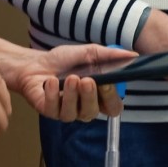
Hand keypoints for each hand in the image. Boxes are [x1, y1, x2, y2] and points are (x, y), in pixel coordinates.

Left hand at [17, 43, 134, 120]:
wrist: (35, 63)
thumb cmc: (63, 60)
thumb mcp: (88, 53)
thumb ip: (110, 55)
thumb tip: (132, 55)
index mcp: (98, 95)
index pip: (113, 106)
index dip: (112, 98)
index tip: (108, 82)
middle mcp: (84, 107)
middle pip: (94, 112)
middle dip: (91, 96)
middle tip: (87, 80)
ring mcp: (67, 112)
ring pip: (75, 113)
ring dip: (73, 95)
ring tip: (70, 78)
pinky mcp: (50, 112)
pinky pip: (55, 110)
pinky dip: (54, 94)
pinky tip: (52, 82)